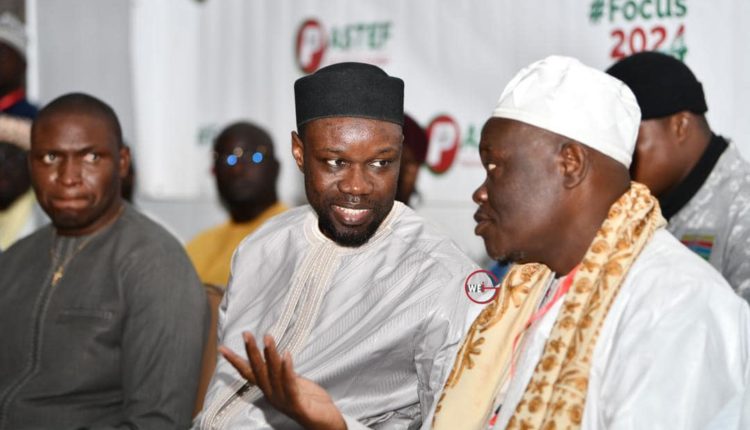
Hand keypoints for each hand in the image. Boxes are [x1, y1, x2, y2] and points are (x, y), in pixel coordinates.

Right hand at [220, 333, 346, 429]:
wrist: (327, 424)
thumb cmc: (312, 403)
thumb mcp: (295, 383)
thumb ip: (283, 373)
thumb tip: (275, 357)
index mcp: (270, 390)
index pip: (249, 373)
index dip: (236, 361)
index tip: (222, 349)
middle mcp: (272, 396)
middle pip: (258, 372)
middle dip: (252, 352)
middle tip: (246, 334)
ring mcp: (284, 401)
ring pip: (273, 376)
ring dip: (270, 356)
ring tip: (267, 338)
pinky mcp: (297, 405)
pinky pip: (290, 385)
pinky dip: (287, 370)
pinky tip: (286, 355)